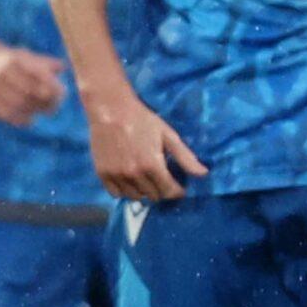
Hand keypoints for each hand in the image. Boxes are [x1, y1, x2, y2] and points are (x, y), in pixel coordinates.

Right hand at [0, 45, 66, 125]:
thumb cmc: (12, 61)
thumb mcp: (28, 56)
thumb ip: (46, 63)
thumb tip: (62, 67)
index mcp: (15, 59)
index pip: (39, 75)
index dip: (52, 87)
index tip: (61, 95)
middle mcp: (2, 70)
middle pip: (29, 91)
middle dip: (44, 102)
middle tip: (51, 109)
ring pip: (18, 103)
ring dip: (33, 111)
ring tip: (39, 112)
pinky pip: (5, 113)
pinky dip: (20, 119)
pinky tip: (28, 120)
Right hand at [84, 87, 207, 200]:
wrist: (110, 109)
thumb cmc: (142, 120)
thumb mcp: (168, 135)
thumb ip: (185, 157)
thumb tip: (204, 174)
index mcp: (152, 165)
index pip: (169, 192)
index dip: (178, 191)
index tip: (180, 188)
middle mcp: (134, 174)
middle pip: (154, 196)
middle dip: (162, 190)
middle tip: (162, 179)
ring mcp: (117, 175)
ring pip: (135, 197)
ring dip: (144, 192)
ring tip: (147, 180)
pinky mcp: (102, 174)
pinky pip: (116, 194)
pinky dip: (125, 191)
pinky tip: (130, 180)